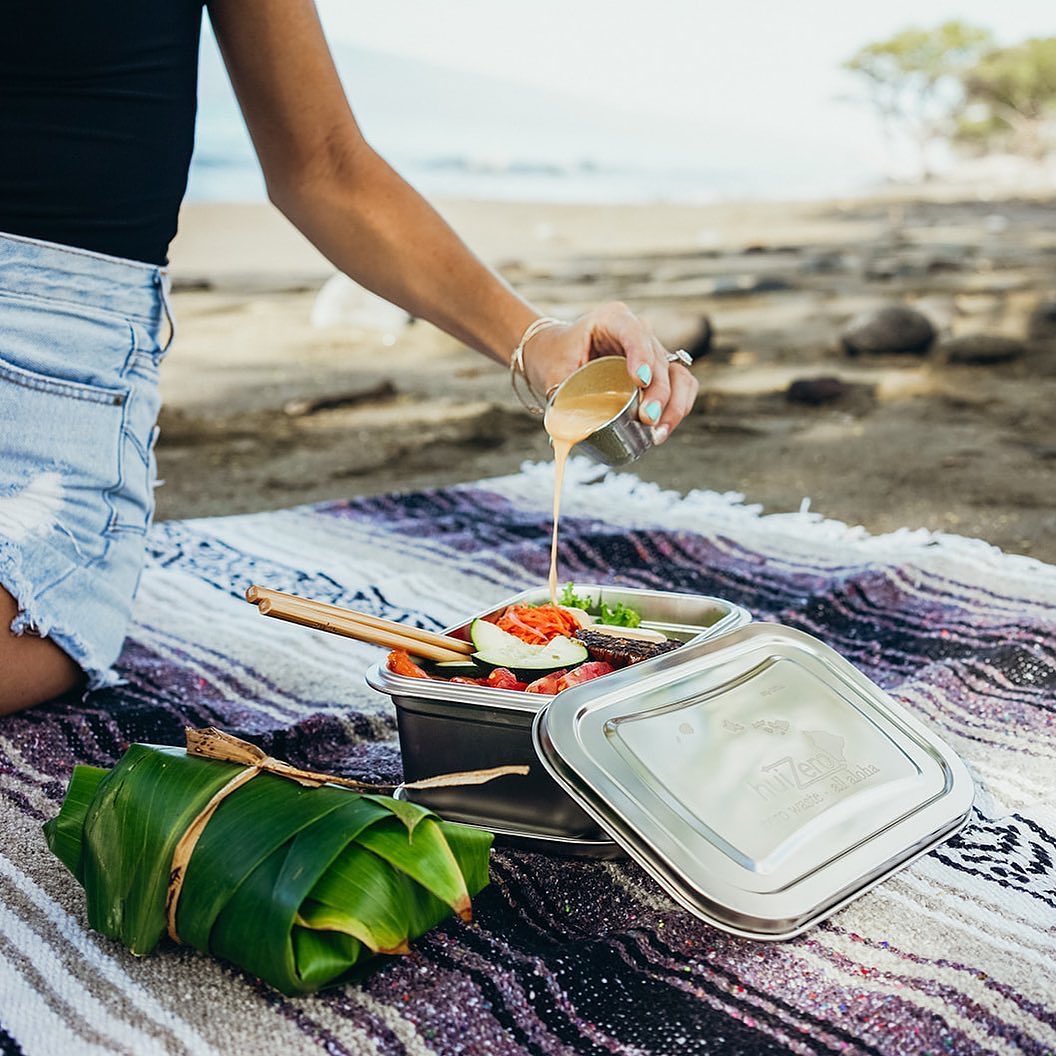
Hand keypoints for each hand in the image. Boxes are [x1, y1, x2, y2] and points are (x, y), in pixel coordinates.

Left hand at [522, 303, 697, 442]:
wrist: (556, 355)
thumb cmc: (554, 357)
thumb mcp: (551, 370)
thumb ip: (559, 394)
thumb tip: (567, 432)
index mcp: (612, 319)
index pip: (634, 333)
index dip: (642, 355)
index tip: (640, 381)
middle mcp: (638, 332)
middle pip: (660, 360)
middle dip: (659, 393)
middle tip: (648, 419)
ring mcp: (652, 353)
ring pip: (678, 376)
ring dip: (675, 405)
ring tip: (657, 433)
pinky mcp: (659, 374)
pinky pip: (680, 388)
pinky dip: (677, 409)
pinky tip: (662, 430)